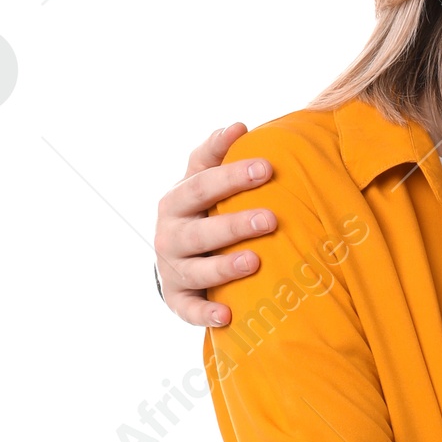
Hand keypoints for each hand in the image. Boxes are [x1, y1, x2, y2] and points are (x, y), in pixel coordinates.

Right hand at [154, 124, 278, 326]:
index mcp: (177, 201)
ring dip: (224, 267)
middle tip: (271, 218)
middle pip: (201, 230)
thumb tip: (238, 126)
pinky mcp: (178, 300)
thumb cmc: (198, 211)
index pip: (202, 185)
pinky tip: (227, 316)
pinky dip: (205, 315)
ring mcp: (173, 270)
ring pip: (197, 271)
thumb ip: (215, 154)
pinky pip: (189, 311)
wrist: (174, 257)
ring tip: (255, 262)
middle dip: (235, 224)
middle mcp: (170, 235)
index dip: (231, 176)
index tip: (266, 167)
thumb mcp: (200, 181)